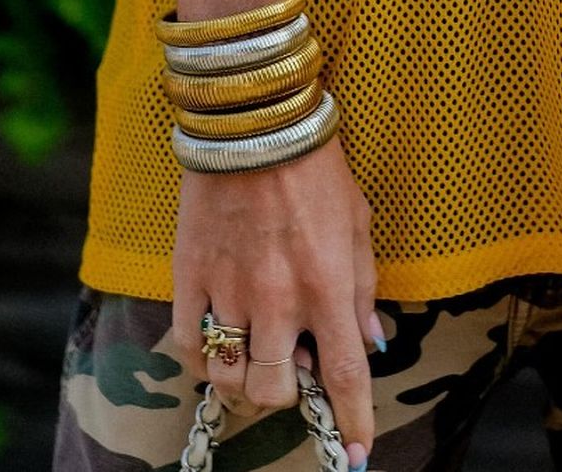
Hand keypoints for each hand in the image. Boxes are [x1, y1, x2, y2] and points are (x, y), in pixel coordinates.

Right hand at [171, 133, 382, 468]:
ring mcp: (230, 290)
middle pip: (277, 394)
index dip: (353, 423)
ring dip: (246, 380)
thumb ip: (362, 288)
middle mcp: (279, 299)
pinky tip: (218, 340)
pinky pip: (190, 346)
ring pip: (231, 379)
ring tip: (255, 353)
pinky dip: (204, 358)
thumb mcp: (358, 223)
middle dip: (289, 397)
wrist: (255, 122)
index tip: (355, 457)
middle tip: (292, 366)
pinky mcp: (190, 276)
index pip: (344, 377)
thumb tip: (371, 343)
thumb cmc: (315, 168)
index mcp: (328, 286)